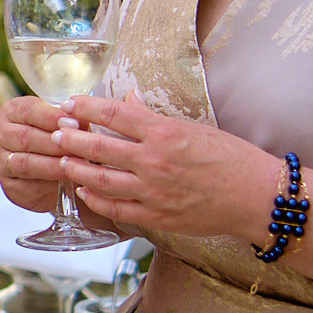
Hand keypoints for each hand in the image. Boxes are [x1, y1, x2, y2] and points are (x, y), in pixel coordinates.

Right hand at [0, 95, 72, 213]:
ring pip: (25, 163)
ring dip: (53, 164)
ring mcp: (1, 162)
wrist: (60, 176)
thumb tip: (84, 118)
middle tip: (80, 148)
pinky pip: (27, 185)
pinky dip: (49, 184)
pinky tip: (67, 180)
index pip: (28, 110)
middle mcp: (1, 135)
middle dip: (56, 143)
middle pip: (26, 137)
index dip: (52, 116)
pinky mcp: (9, 186)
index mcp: (13, 111)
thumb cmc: (63, 142)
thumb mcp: (66, 125)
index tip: (75, 122)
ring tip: (76, 165)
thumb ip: (70, 120)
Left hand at [50, 94, 280, 242]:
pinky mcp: (156, 216)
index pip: (114, 114)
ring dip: (77, 168)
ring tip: (61, 159)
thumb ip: (155, 116)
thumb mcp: (195, 128)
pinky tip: (84, 190)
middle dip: (71, 137)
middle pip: (99, 146)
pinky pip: (116, 208)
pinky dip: (95, 199)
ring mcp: (153, 191)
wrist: (257, 198)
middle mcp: (154, 161)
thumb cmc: (232, 158)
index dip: (86, 107)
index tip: (70, 104)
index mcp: (165, 133)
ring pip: (101, 179)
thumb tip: (128, 97)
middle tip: (54, 131)